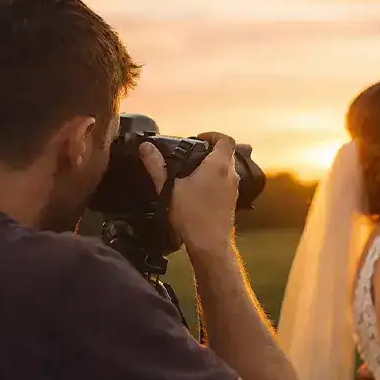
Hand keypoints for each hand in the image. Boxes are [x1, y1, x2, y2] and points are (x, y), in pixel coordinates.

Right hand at [140, 133, 239, 252]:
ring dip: (212, 167)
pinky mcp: (232, 203)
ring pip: (227, 170)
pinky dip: (215, 181)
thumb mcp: (169, 189)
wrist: (210, 245)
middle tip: (190, 155)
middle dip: (210, 151)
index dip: (213, 135)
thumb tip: (146, 146)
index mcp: (219, 166)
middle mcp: (231, 175)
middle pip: (226, 154)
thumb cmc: (192, 215)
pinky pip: (225, 184)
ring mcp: (234, 190)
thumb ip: (157, 166)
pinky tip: (198, 191)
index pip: (225, 140)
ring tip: (191, 172)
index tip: (197, 138)